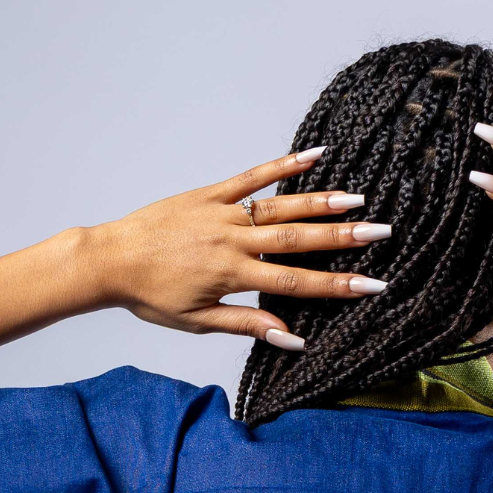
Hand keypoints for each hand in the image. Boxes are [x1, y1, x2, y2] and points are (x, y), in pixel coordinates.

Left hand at [90, 148, 392, 349]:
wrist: (110, 259)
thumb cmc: (151, 296)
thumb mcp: (198, 321)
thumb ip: (246, 325)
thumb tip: (291, 337)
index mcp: (232, 276)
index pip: (295, 283)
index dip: (336, 285)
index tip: (372, 284)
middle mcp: (232, 242)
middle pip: (297, 240)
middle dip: (342, 239)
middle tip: (382, 233)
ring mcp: (222, 213)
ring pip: (280, 207)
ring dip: (321, 202)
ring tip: (358, 200)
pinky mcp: (209, 194)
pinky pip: (251, 177)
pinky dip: (283, 165)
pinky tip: (315, 156)